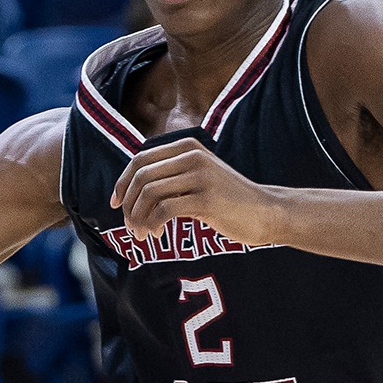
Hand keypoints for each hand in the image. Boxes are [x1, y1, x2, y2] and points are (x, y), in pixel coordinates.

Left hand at [111, 138, 282, 245]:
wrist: (266, 212)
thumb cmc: (227, 199)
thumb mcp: (197, 177)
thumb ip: (169, 175)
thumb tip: (126, 190)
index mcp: (187, 147)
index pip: (139, 160)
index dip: (122, 182)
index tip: (115, 204)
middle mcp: (192, 156)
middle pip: (140, 177)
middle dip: (128, 204)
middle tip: (129, 226)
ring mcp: (200, 176)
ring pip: (149, 194)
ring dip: (138, 218)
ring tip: (142, 234)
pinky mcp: (206, 199)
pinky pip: (163, 210)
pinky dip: (152, 224)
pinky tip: (156, 235)